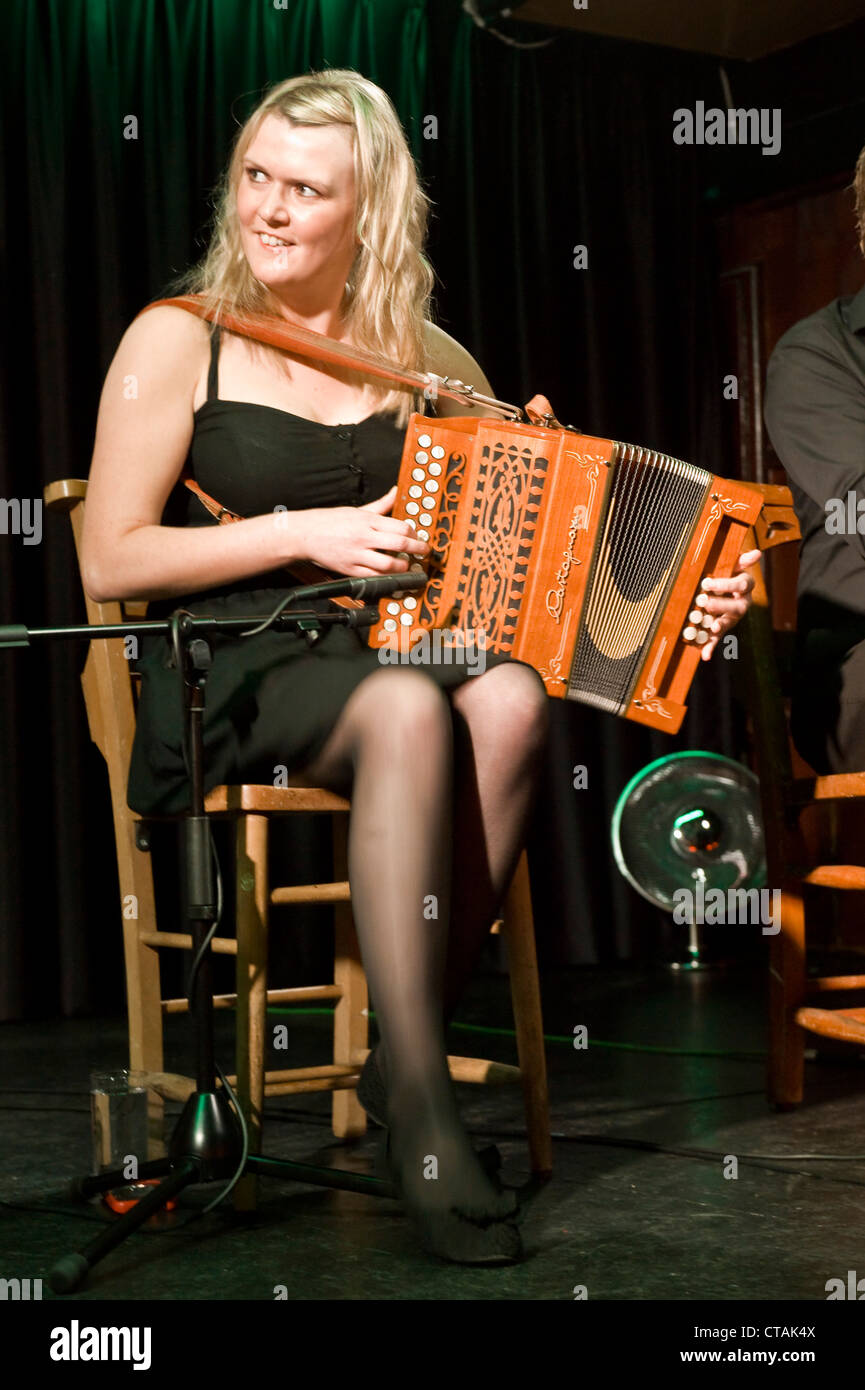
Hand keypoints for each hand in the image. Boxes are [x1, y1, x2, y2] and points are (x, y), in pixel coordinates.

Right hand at [297, 486, 430, 577]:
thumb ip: (380, 504)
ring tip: (407, 565)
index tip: (417, 536)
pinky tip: (390, 574)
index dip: (414, 533)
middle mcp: (364, 536)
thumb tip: (395, 492)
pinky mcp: (350, 569)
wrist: (303, 534)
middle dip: (417, 549)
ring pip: (389, 563)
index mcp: (366, 520)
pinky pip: (373, 576)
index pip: (400, 526)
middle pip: (399, 543)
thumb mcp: (356, 509)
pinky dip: (385, 577)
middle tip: (424, 551)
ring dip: (403, 566)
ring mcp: (357, 554)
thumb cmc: (328, 521)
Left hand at [695, 548, 760, 661]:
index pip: (742, 584)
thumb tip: (757, 552)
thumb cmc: (726, 575)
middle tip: (705, 602)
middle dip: (722, 605)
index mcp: (744, 587)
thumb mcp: (732, 566)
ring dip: (721, 625)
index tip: (707, 582)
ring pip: (729, 622)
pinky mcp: (723, 630)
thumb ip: (741, 561)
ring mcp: (733, 618)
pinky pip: (718, 639)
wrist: (720, 589)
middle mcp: (742, 604)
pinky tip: (705, 655)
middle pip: (737, 606)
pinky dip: (711, 647)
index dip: (726, 583)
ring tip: (712, 626)